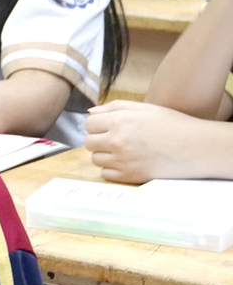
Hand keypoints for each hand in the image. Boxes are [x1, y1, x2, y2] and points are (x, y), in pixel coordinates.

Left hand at [84, 101, 231, 182]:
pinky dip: (112, 169)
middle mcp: (117, 141)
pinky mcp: (130, 176)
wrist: (196, 147)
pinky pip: (106, 174)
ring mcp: (122, 161)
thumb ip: (113, 107)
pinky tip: (127, 162)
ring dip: (104, 154)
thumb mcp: (144, 108)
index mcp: (119, 121)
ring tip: (123, 150)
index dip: (97, 124)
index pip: (89, 124)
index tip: (108, 126)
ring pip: (95, 159)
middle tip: (115, 138)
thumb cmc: (171, 124)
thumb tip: (90, 112)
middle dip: (99, 139)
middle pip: (89, 142)